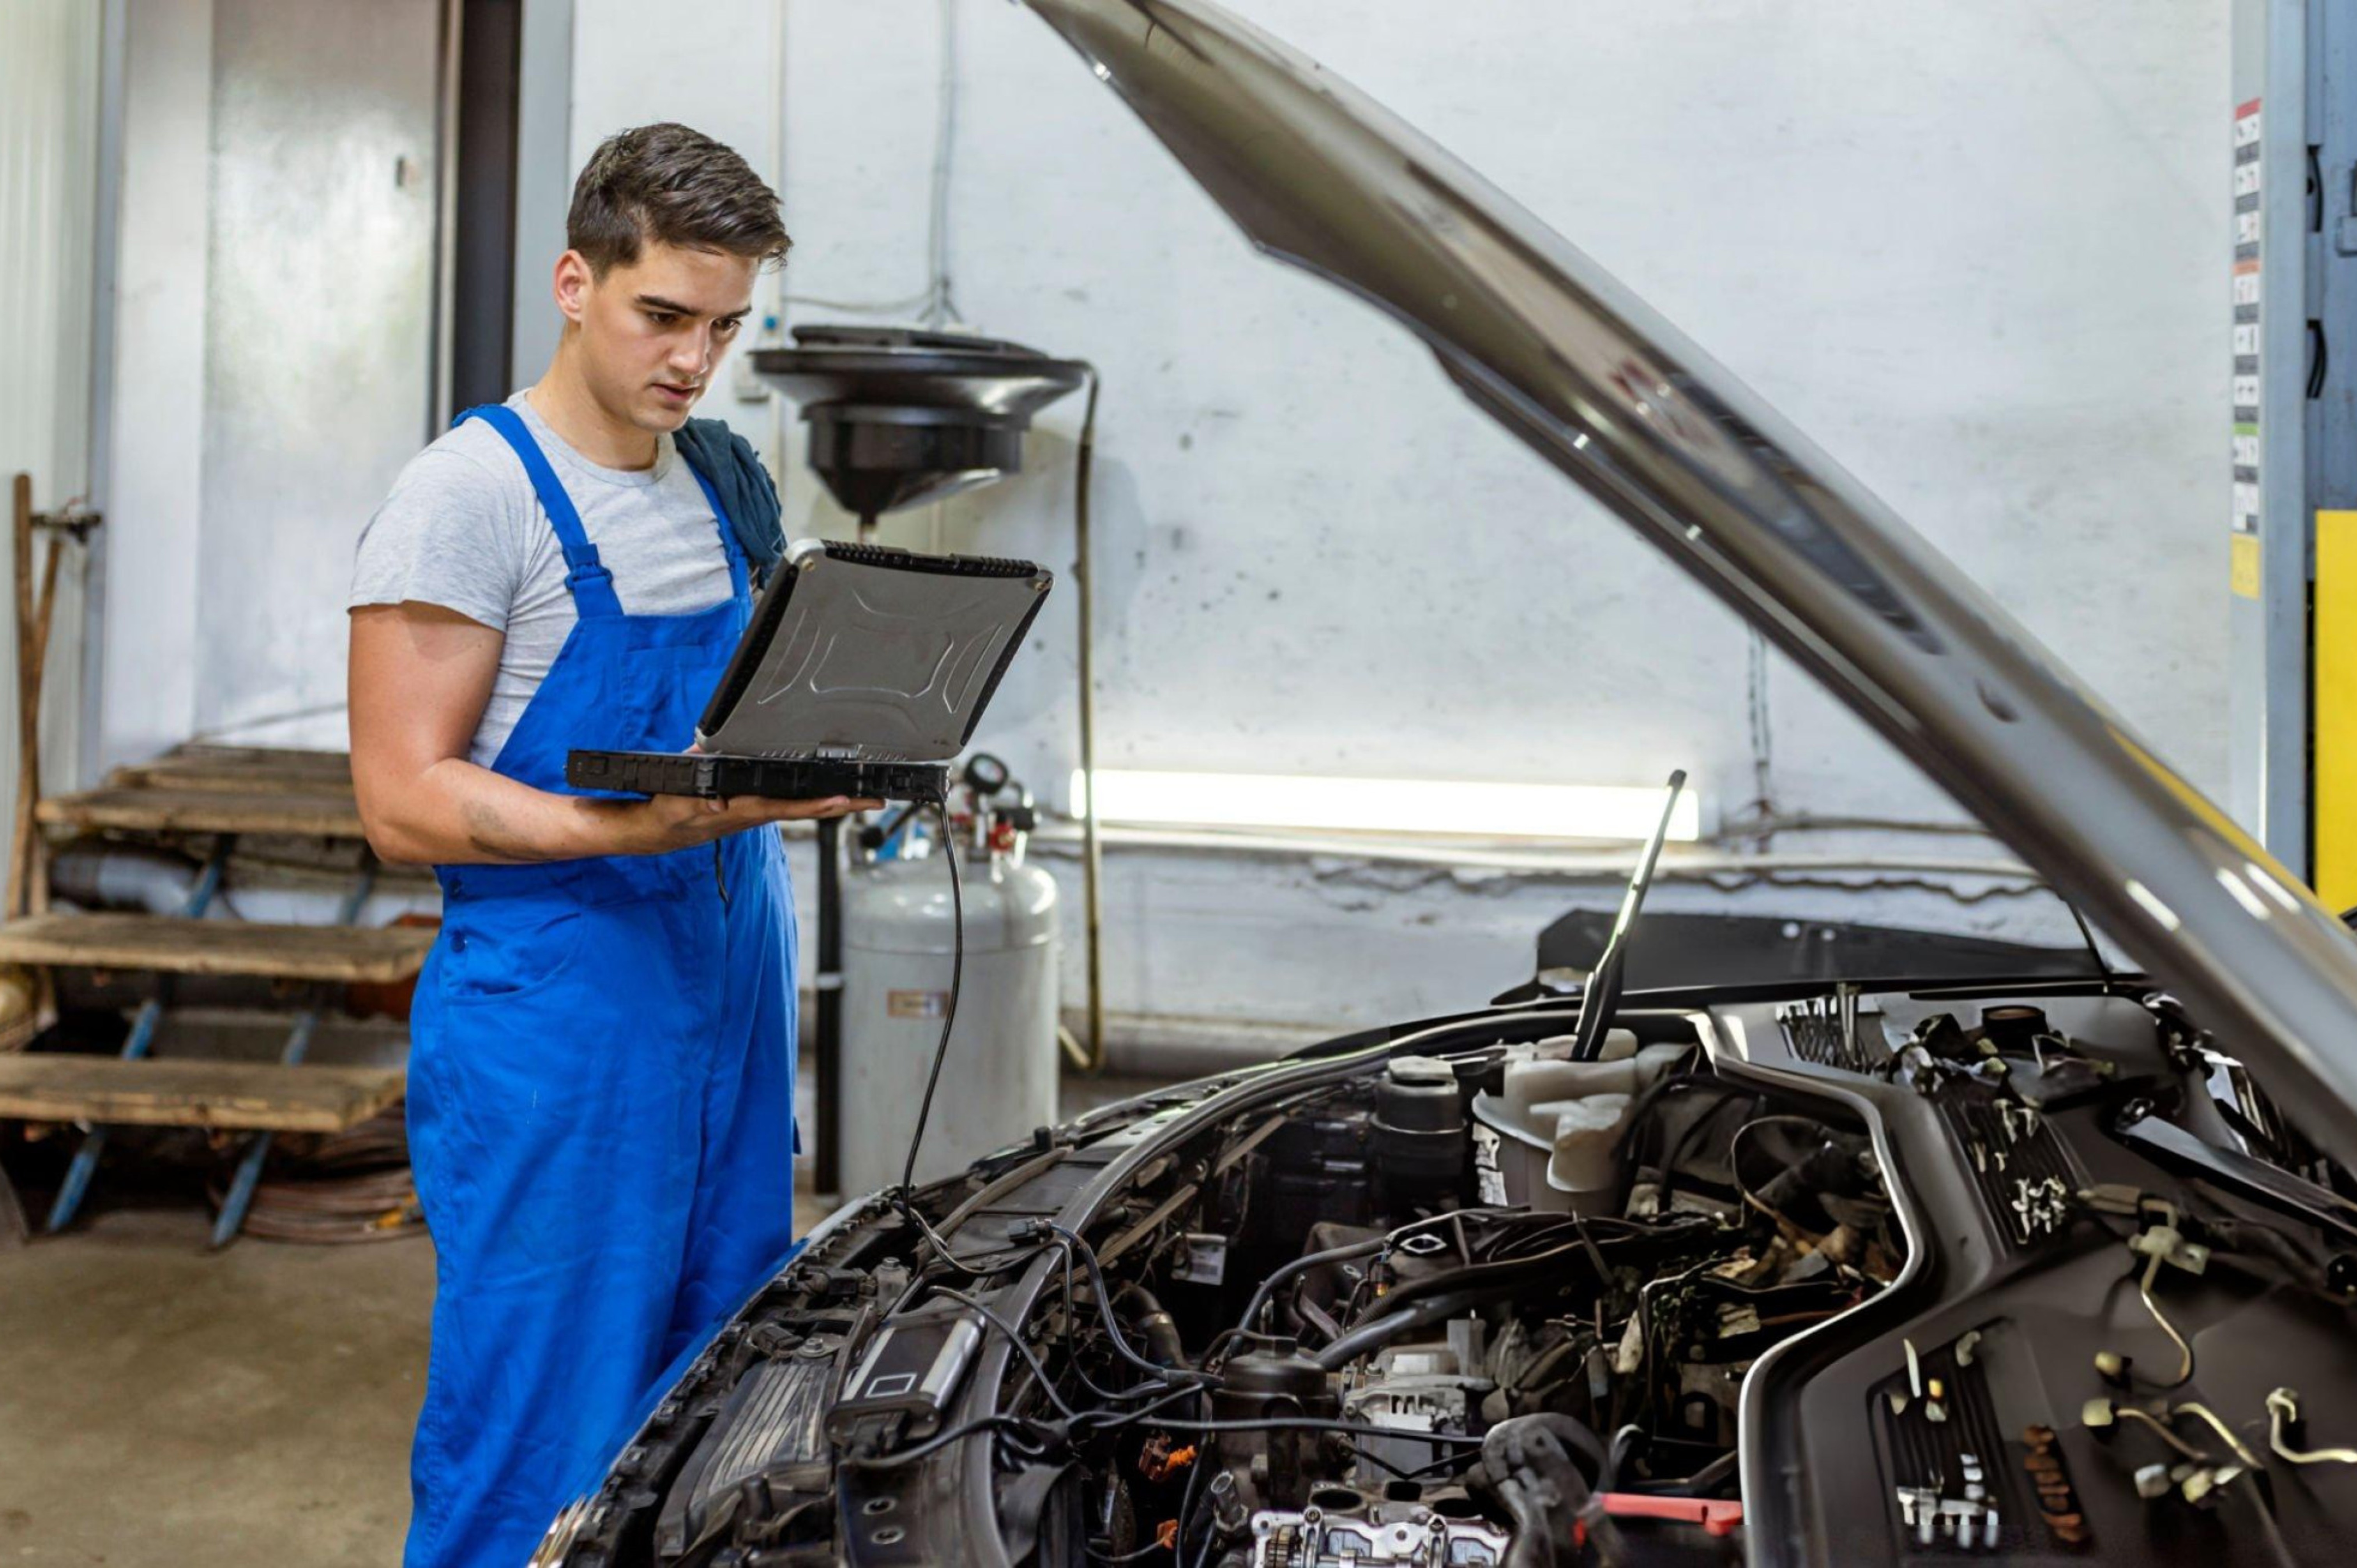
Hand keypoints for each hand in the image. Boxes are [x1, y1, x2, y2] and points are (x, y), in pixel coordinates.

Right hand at [614, 791, 883, 854]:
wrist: (662, 829)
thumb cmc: (673, 812)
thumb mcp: (680, 803)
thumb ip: (699, 800)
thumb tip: (717, 802)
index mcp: (745, 810)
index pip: (788, 806)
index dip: (818, 804)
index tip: (845, 800)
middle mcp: (758, 813)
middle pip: (808, 808)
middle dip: (843, 805)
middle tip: (877, 801)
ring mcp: (759, 813)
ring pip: (802, 806)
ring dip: (834, 803)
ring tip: (865, 797)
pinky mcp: (755, 810)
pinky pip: (790, 805)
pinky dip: (813, 800)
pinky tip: (831, 796)